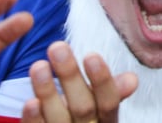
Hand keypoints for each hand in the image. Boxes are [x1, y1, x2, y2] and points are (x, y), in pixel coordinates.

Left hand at [21, 42, 136, 122]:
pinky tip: (30, 101)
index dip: (101, 81)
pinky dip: (34, 118)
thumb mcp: (100, 104)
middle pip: (83, 107)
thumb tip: (132, 79)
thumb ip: (109, 90)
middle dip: (70, 76)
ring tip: (38, 65)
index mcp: (106, 119)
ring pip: (58, 118)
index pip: (109, 102)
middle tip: (57, 47)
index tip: (91, 55)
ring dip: (47, 92)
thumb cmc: (84, 116)